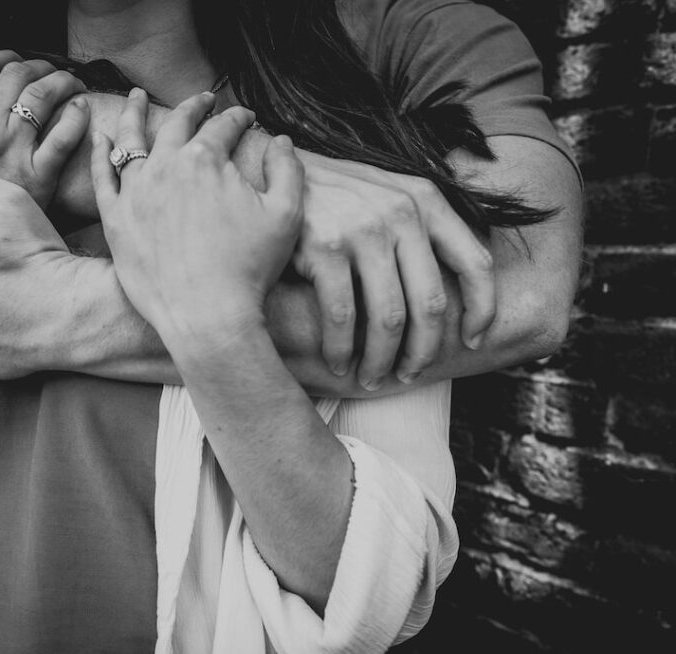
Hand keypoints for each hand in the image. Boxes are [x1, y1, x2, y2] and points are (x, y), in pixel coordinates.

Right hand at [0, 52, 89, 208]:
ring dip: (59, 79)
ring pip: (43, 95)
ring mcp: (14, 148)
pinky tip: (81, 107)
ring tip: (68, 81)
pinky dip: (77, 116)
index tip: (13, 62)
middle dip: (35, 65)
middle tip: (45, 70)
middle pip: (17, 75)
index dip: (2, 58)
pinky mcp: (39, 175)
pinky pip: (64, 137)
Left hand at [90, 89, 304, 349]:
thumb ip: (287, 169)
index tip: (246, 118)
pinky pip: (103, 178)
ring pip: (131, 140)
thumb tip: (281, 139)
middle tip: (202, 100)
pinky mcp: (115, 220)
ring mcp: (135, 192)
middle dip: (193, 107)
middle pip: (178, 124)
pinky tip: (100, 138)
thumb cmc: (250, 269)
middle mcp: (166, 167)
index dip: (238, 119)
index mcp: (207, 160)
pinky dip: (100, 154)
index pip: (223, 127)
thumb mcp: (286, 215)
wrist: (207, 316)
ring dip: (137, 114)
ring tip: (138, 97)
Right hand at [293, 153, 494, 388]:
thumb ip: (421, 228)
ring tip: (372, 378)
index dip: (482, 310)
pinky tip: (338, 364)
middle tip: (409, 375)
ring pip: (387, 318)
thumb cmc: (333, 196)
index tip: (471, 342)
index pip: (475, 262)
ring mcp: (363, 230)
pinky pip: (343, 317)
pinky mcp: (325, 247)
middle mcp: (401, 213)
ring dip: (381, 360)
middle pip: (430, 304)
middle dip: (422, 352)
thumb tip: (457, 286)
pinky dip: (341, 350)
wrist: (272, 175)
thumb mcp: (387, 195)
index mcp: (426, 201)